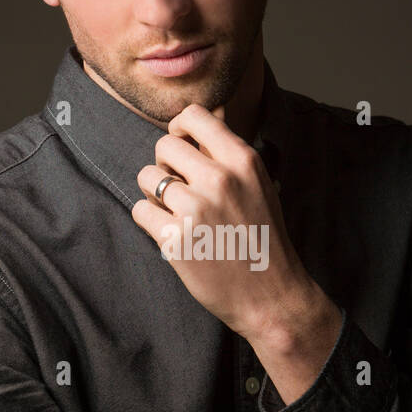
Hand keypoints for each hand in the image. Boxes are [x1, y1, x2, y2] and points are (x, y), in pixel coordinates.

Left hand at [131, 103, 315, 343]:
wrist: (271, 296)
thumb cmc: (263, 240)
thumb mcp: (259, 186)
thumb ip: (229, 157)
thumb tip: (197, 124)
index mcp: (243, 161)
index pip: (193, 116)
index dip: (179, 129)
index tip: (182, 148)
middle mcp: (220, 179)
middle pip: (164, 146)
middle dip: (165, 165)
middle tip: (179, 189)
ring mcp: (196, 209)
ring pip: (147, 177)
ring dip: (154, 194)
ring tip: (175, 213)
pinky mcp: (176, 239)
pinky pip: (140, 211)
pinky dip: (150, 222)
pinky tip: (171, 233)